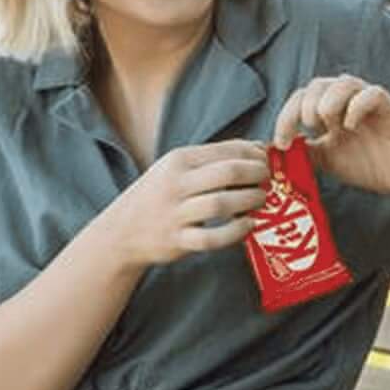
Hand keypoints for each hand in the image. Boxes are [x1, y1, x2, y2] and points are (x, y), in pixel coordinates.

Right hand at [100, 139, 268, 269]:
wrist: (121, 231)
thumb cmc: (159, 195)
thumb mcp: (178, 168)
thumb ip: (215, 157)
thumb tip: (258, 148)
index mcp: (178, 160)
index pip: (226, 150)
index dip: (254, 155)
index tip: (267, 161)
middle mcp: (175, 184)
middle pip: (228, 173)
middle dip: (257, 174)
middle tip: (268, 180)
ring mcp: (175, 213)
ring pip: (222, 203)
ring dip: (250, 200)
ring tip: (261, 200)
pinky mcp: (177, 241)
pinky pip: (212, 237)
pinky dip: (236, 232)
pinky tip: (248, 225)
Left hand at [274, 75, 389, 200]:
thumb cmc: (368, 165)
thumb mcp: (326, 159)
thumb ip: (303, 151)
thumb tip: (269, 151)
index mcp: (330, 109)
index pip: (300, 97)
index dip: (285, 116)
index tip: (280, 143)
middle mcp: (347, 100)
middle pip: (316, 85)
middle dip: (304, 107)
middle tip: (307, 130)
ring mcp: (367, 101)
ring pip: (342, 83)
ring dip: (327, 102)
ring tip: (326, 124)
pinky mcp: (387, 107)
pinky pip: (370, 94)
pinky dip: (356, 107)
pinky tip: (350, 126)